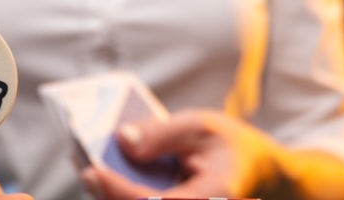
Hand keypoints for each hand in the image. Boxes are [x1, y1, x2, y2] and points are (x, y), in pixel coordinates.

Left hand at [80, 109, 343, 198]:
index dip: (119, 189)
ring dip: (107, 191)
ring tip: (81, 161)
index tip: (93, 169)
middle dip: (104, 190)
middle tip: (79, 162)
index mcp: (210, 198)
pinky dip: (117, 190)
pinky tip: (99, 169)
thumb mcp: (205, 127)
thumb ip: (164, 133)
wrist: (264, 174)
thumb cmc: (236, 147)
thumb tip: (122, 140)